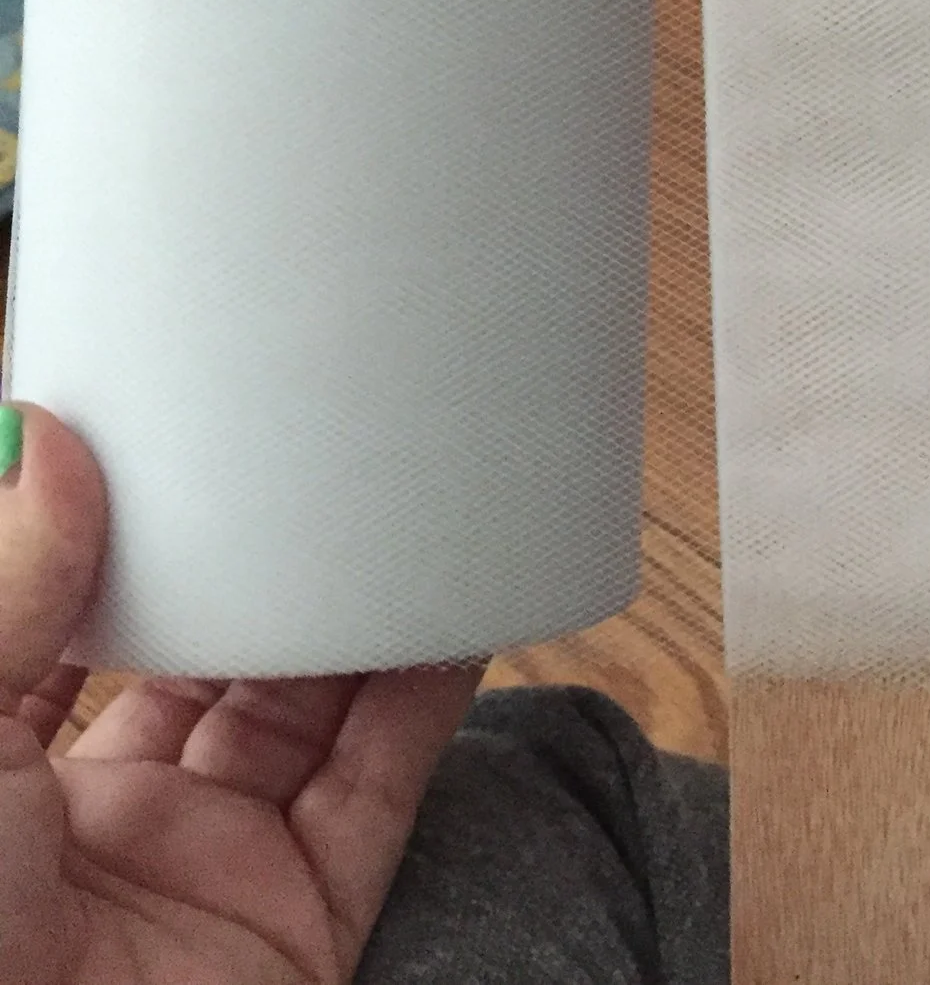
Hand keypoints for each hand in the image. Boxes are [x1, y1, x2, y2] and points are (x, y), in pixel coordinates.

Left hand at [0, 403, 480, 984]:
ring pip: (304, 709)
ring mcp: (208, 871)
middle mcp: (95, 827)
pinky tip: (460, 604)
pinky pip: (383, 784)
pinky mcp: (304, 916)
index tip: (170, 439)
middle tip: (307, 449)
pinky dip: (432, 693)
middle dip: (256, 562)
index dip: (114, 542)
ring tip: (401, 494)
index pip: (59, 638)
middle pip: (201, 662)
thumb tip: (41, 441)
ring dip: (354, 606)